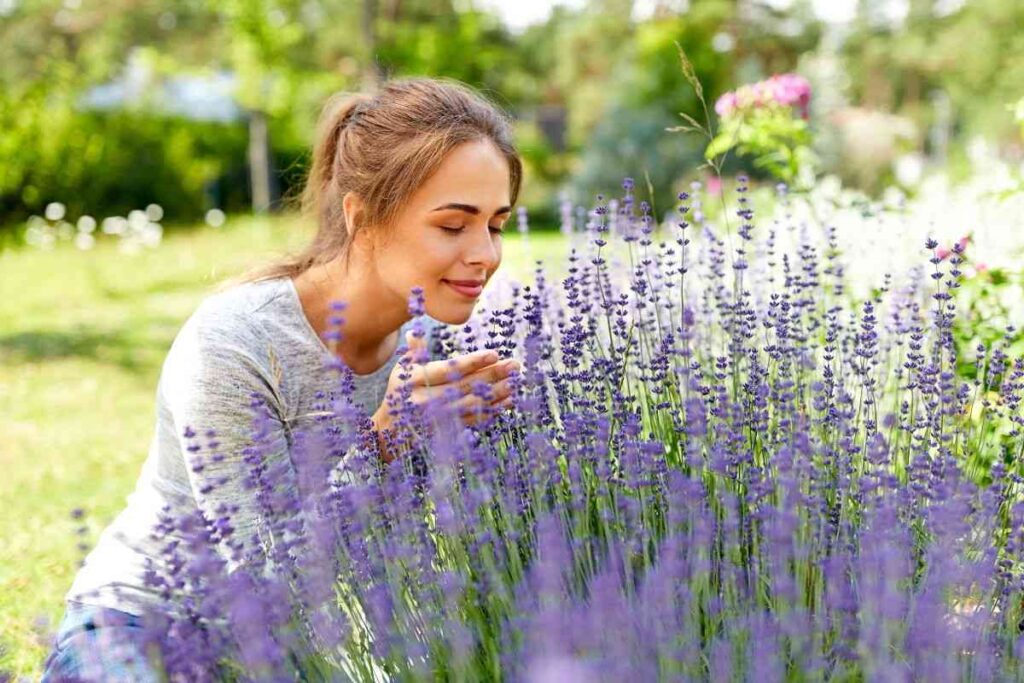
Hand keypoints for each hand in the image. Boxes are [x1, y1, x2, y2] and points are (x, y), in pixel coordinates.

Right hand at [371, 331, 520, 461]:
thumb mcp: (403, 369)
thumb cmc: (402, 389)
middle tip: (514, 365)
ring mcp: (438, 418)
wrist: (392, 427)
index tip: (494, 354)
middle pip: (464, 386)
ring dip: (496, 394)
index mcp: (415, 380)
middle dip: (492, 375)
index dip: (472, 362)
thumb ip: (414, 351)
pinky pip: (474, 419)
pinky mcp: (447, 430)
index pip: (448, 370)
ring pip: (472, 404)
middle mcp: (426, 400)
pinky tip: (508, 401)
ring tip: (515, 383)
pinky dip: (492, 411)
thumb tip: (415, 333)